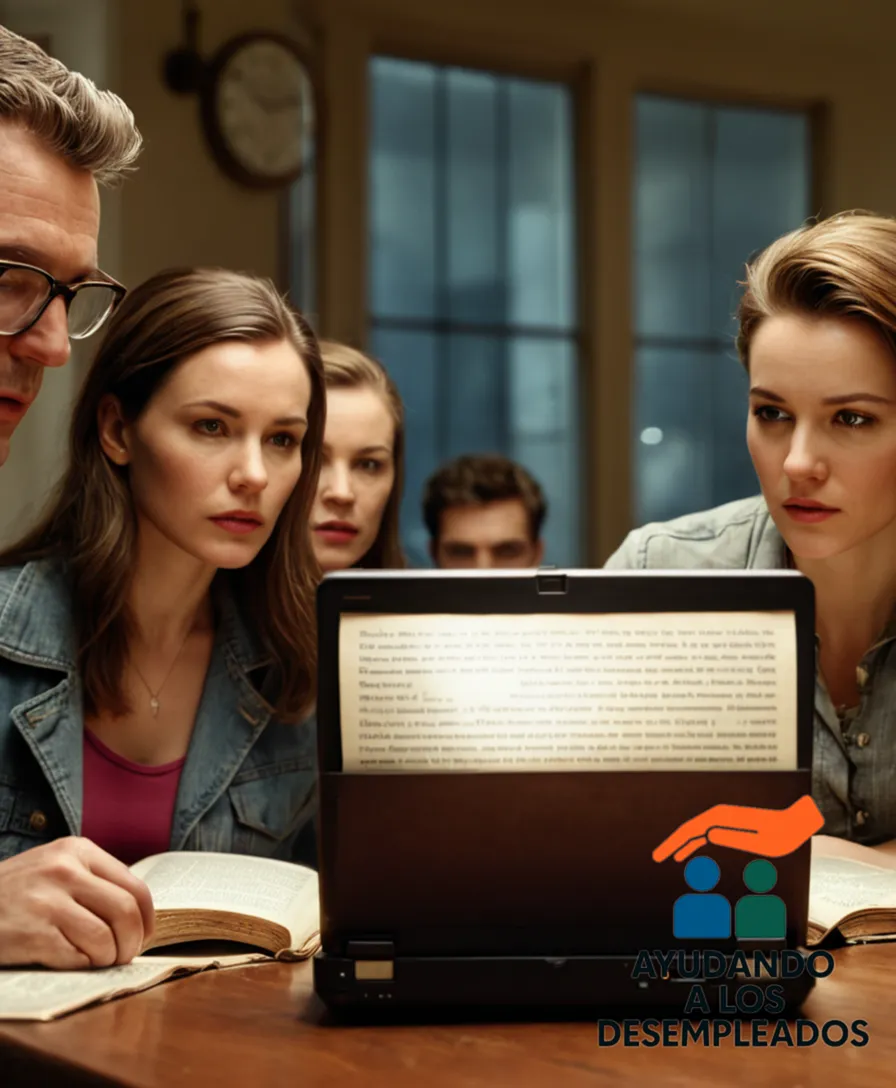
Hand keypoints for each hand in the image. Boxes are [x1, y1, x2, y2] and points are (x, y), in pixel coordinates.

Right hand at [0, 837, 154, 968]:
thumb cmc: (17, 893)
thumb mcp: (54, 868)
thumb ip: (93, 880)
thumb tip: (139, 914)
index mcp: (77, 850)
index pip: (134, 886)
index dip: (147, 918)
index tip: (144, 935)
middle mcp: (65, 870)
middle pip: (126, 912)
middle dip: (133, 942)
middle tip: (125, 955)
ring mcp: (47, 901)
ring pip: (105, 938)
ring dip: (108, 958)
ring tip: (98, 960)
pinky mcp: (32, 933)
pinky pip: (77, 957)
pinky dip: (83, 966)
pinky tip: (71, 961)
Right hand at [653, 795, 824, 862]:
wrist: (795, 825)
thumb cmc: (782, 835)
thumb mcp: (761, 841)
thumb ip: (733, 837)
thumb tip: (706, 834)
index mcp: (724, 818)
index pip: (690, 830)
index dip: (673, 843)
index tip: (661, 856)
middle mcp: (720, 815)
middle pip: (688, 829)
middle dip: (671, 843)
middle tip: (657, 857)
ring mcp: (724, 819)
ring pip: (694, 831)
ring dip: (680, 843)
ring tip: (668, 857)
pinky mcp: (729, 824)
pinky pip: (704, 833)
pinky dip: (693, 842)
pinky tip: (687, 852)